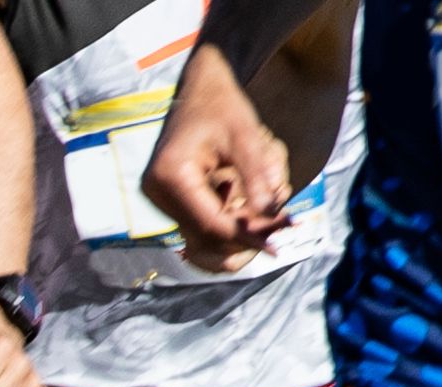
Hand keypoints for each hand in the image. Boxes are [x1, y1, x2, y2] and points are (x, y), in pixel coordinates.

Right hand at [141, 54, 300, 253]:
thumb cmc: (222, 106)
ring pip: (205, 233)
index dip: (247, 236)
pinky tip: (251, 206)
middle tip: (284, 228)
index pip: (211, 222)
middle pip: (207, 234)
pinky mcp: (169, 198)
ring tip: (274, 218)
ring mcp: (160, 196)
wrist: (200, 88)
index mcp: (171, 175)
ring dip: (240, 230)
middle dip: (247, 236)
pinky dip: (230, 219)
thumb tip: (271, 213)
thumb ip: (257, 174)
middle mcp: (157, 191)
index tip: (278, 244)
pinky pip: (202, 221)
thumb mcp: (245, 135)